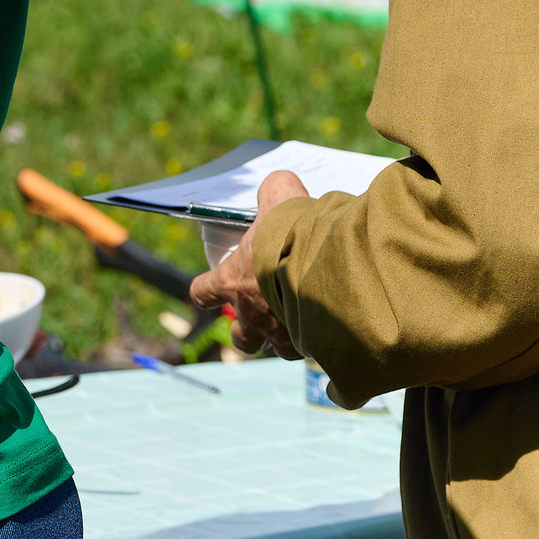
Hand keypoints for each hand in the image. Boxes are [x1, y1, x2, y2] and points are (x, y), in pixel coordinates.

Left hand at [188, 168, 310, 358]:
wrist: (328, 265)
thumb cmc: (293, 234)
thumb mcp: (279, 199)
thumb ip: (274, 190)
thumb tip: (279, 182)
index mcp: (233, 281)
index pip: (202, 291)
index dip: (205, 291)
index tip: (209, 289)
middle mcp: (253, 315)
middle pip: (241, 339)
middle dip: (248, 333)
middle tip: (261, 319)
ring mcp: (283, 336)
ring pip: (280, 351)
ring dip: (287, 341)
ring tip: (304, 328)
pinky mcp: (314, 348)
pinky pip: (317, 356)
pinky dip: (324, 348)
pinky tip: (336, 336)